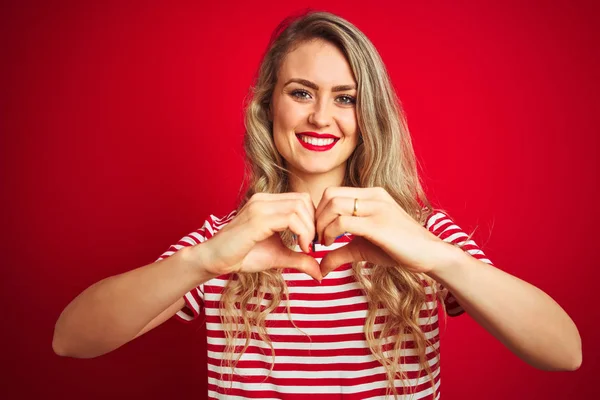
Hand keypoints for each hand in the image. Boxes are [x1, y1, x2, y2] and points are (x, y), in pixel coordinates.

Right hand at [198, 192, 321, 280]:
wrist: (215, 259)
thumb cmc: (243, 256)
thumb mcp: (278, 257)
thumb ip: (300, 259)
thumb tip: (321, 273)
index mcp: (268, 202)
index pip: (302, 199)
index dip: (313, 219)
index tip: (312, 241)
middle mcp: (264, 199)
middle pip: (304, 200)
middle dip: (314, 223)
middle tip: (313, 245)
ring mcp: (260, 206)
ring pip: (300, 207)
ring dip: (310, 229)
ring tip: (306, 248)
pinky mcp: (257, 219)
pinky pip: (290, 219)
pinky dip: (303, 233)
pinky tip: (301, 248)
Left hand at [316, 187, 445, 276]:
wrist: (429, 255)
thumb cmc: (398, 249)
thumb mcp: (363, 248)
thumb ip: (340, 252)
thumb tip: (320, 268)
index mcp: (371, 195)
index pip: (333, 192)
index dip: (319, 212)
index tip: (317, 232)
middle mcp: (373, 196)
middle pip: (330, 194)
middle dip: (316, 217)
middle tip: (317, 237)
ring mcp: (376, 208)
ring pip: (334, 204)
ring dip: (321, 225)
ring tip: (323, 243)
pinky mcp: (378, 224)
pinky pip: (343, 222)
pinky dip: (329, 233)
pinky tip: (329, 246)